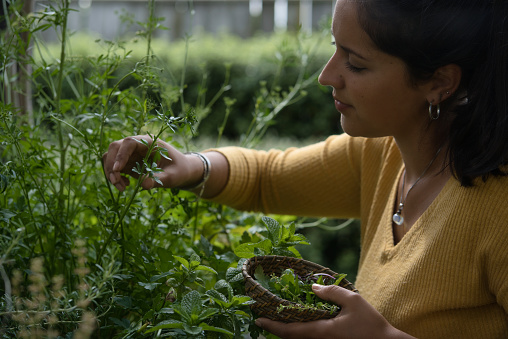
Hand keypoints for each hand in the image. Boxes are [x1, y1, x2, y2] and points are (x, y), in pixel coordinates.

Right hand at [102, 135, 198, 190]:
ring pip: (111, 157)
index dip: (121, 154)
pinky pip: (114, 167)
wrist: (180, 171)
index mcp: (149, 142)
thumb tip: (144, 185)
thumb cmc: (179, 170)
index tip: (118, 169)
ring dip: (111, 172)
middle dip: (111, 165)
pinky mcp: (128, 163)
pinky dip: (115, 176)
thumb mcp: (172, 176)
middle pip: (115, 148)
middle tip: (116, 182)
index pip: (129, 142)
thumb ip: (158, 179)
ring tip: (122, 187)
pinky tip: (125, 185)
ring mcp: (131, 153)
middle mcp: (137, 145)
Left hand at [255, 284, 413, 338]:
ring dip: (287, 331)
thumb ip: (332, 292)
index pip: (290, 331)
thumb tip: (313, 286)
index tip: (258, 320)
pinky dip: (300, 333)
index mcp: (322, 332)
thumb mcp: (353, 301)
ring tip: (277, 319)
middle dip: (276, 329)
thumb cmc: (371, 325)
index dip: (272, 326)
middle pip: (291, 338)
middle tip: (264, 317)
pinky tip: (299, 324)